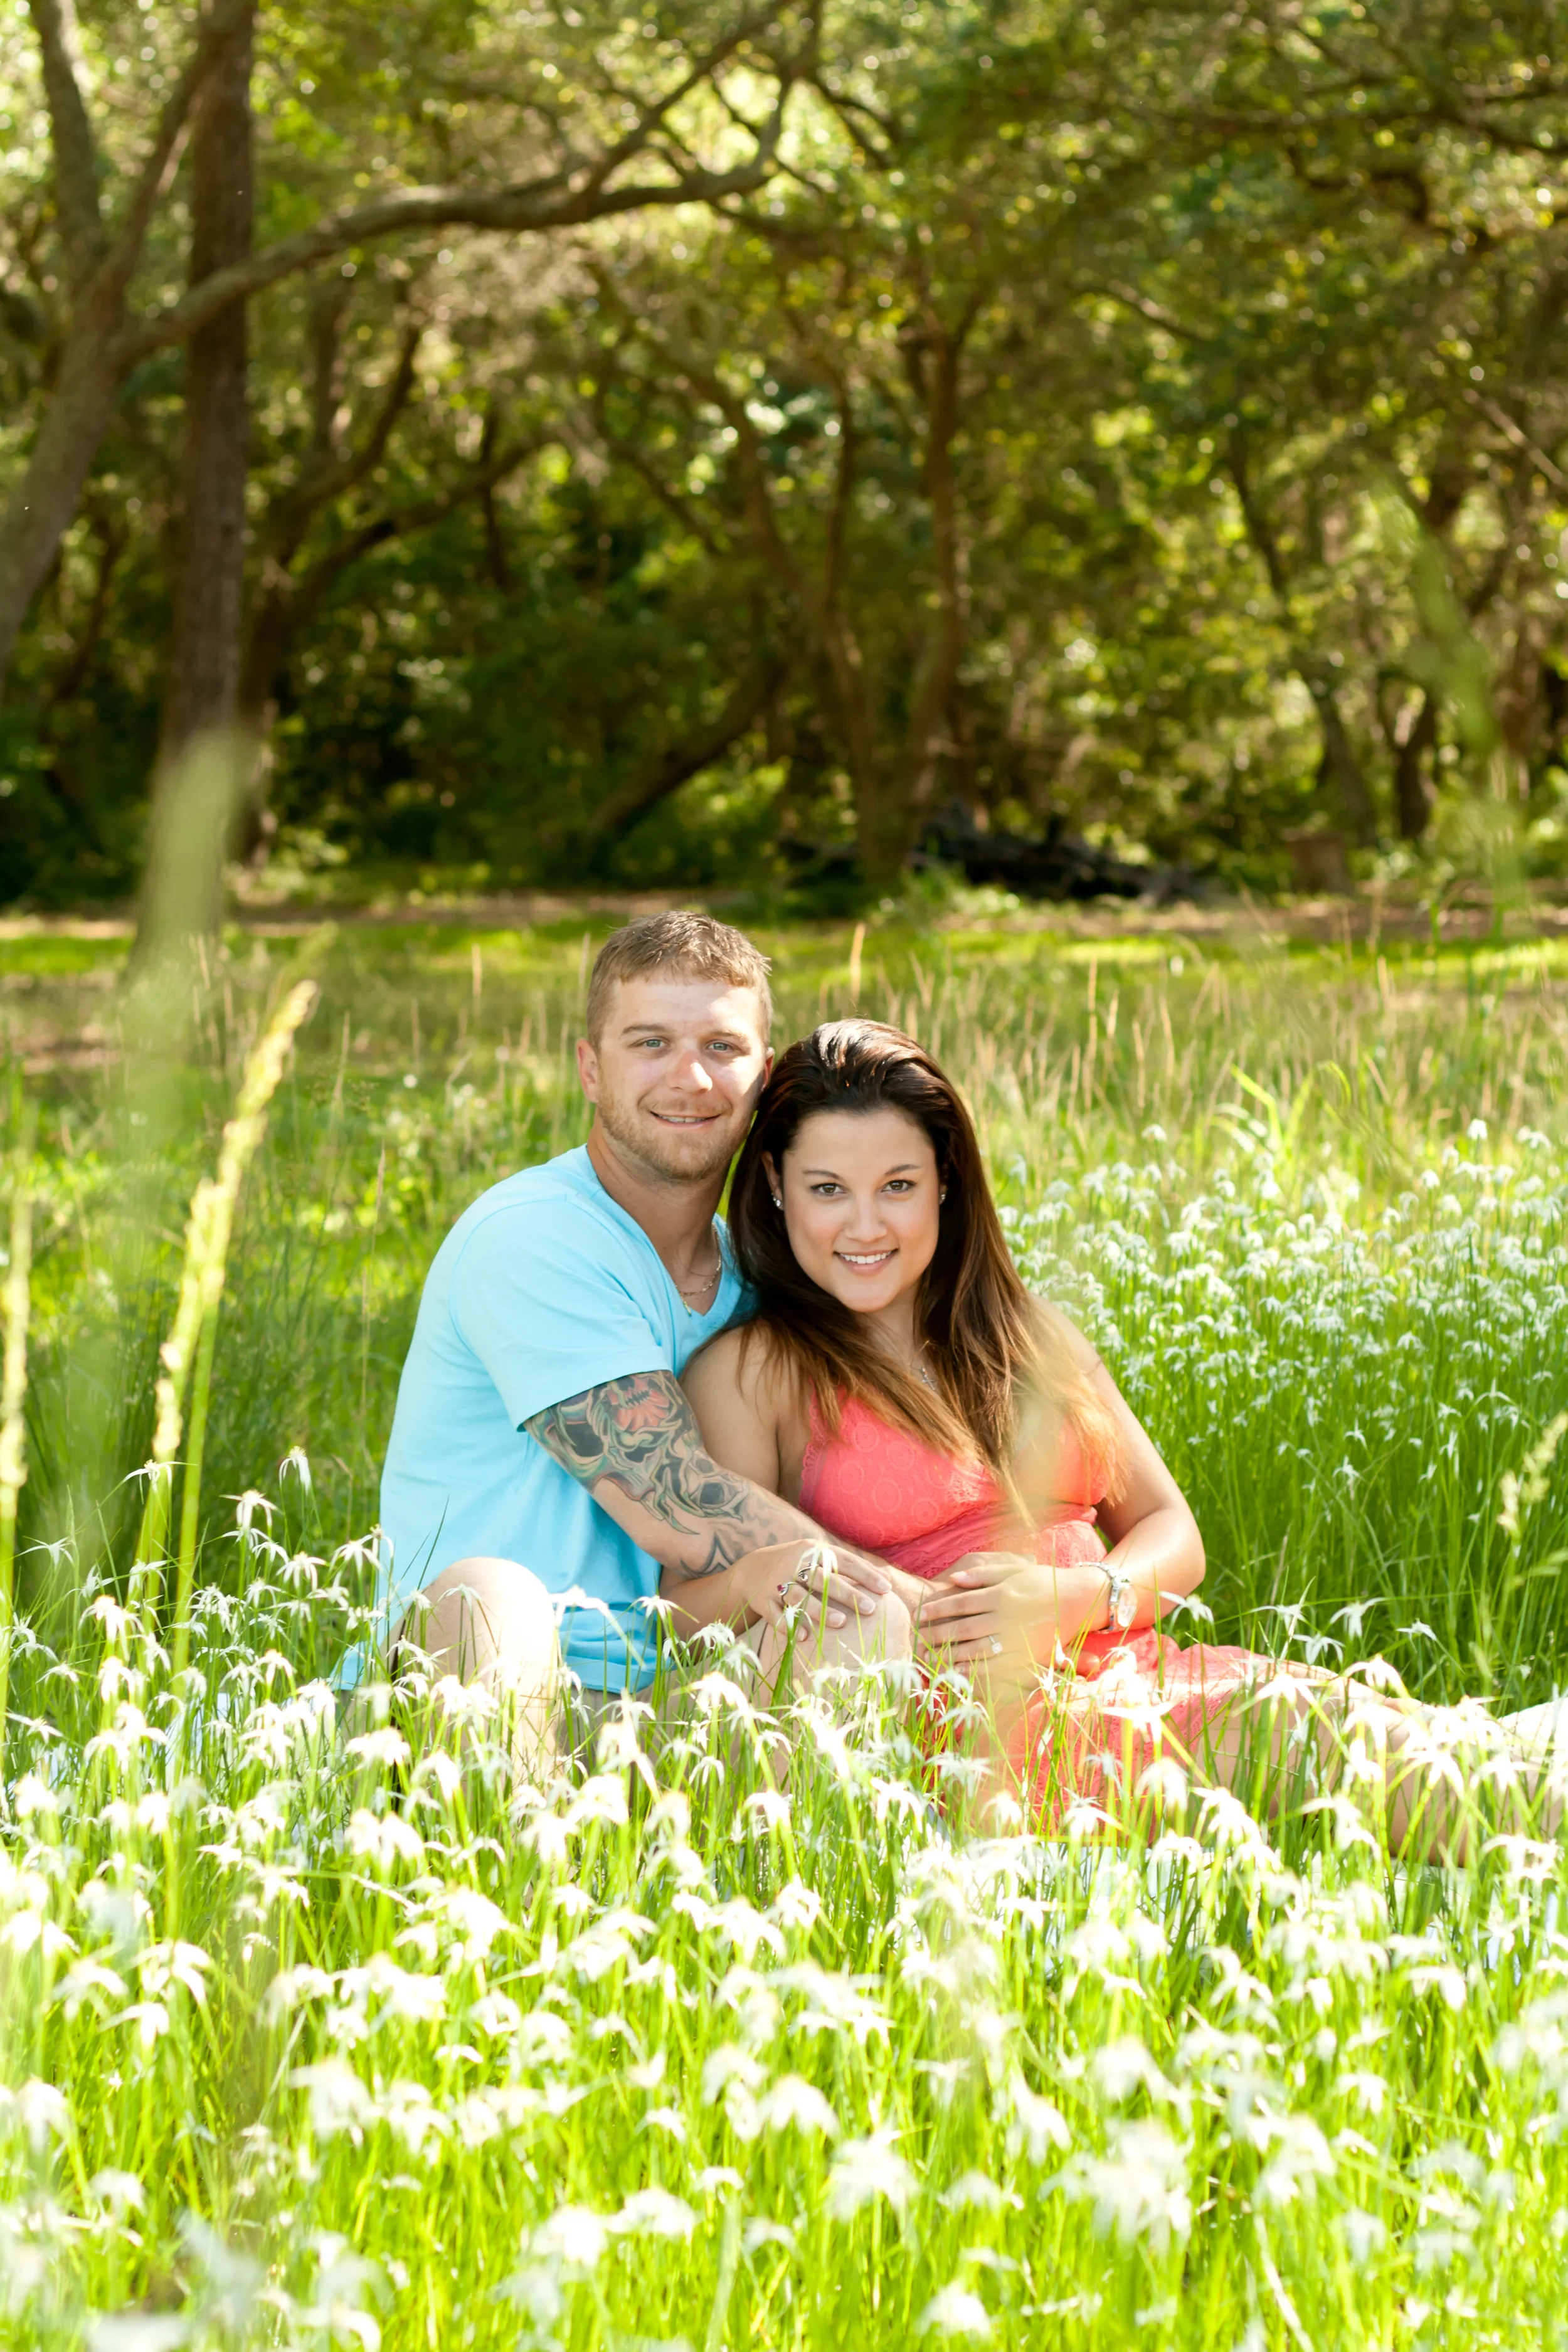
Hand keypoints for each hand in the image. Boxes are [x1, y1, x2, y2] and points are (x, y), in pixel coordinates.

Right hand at [727, 1541, 887, 1637]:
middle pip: (823, 1578)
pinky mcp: (763, 1600)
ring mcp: (776, 1582)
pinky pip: (776, 1614)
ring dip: (820, 1610)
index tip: (886, 1589)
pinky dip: (789, 1625)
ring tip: (841, 1622)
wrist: (751, 1570)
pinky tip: (805, 1637)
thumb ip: (848, 1567)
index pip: (843, 1560)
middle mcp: (794, 1564)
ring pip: (799, 1597)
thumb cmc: (798, 1567)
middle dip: (847, 1593)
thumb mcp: (818, 1559)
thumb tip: (888, 1578)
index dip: (865, 1574)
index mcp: (812, 1550)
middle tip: (870, 1608)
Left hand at [916, 1553, 1100, 1675]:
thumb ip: (983, 1573)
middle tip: (916, 1639)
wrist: (1077, 1600)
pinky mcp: (1026, 1656)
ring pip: (976, 1650)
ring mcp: (1017, 1639)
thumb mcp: (1014, 1569)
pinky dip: (974, 1672)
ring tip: (928, 1657)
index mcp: (1002, 1594)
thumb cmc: (1042, 1581)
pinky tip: (956, 1673)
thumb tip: (953, 1580)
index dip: (938, 1609)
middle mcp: (1007, 1618)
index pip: (962, 1603)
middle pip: (964, 1628)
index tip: (919, 1614)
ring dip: (949, 1655)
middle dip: (937, 1634)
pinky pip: (996, 1667)